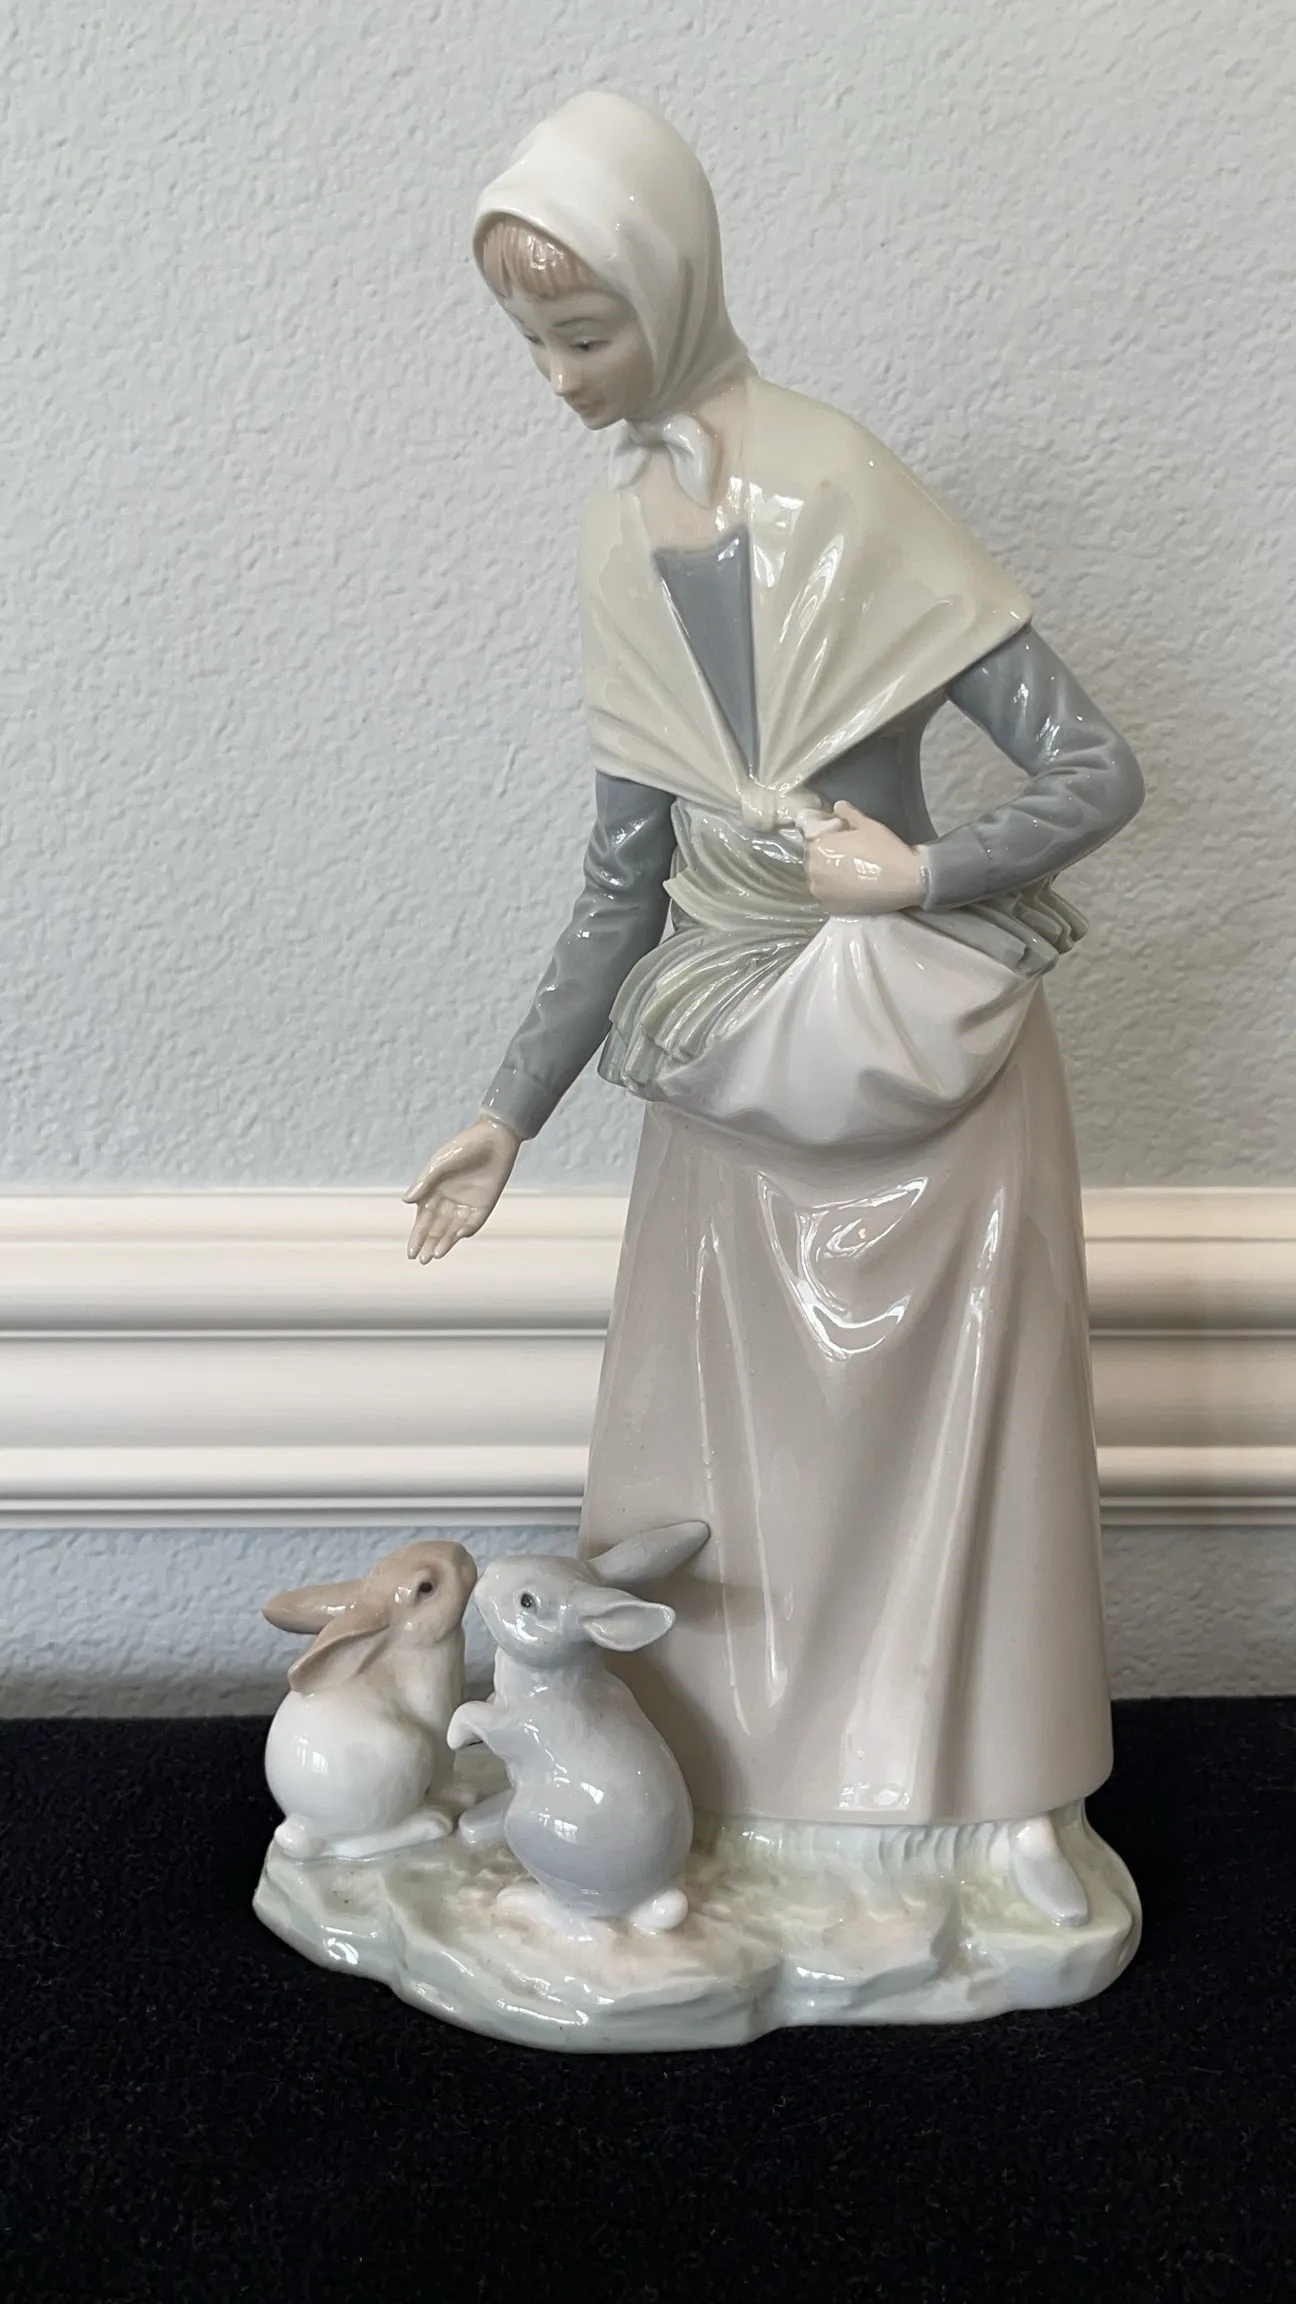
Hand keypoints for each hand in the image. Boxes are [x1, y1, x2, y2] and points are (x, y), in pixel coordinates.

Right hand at [403, 1116, 520, 1261]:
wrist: (495, 1137)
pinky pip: (473, 1223)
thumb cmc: (463, 1146)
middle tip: (422, 1260)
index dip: (417, 1236)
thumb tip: (407, 1202)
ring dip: (444, 1242)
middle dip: (428, 1244)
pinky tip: (456, 1238)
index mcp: (434, 1191)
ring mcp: (466, 1203)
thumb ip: (424, 1183)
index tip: (411, 1252)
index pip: (423, 1219)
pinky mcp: (484, 1204)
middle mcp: (448, 1200)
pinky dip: (465, 1231)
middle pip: (436, 1228)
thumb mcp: (439, 1163)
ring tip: (435, 1255)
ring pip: (452, 1229)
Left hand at [801, 800, 926, 915]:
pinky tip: (850, 888)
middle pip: (813, 862)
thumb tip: (838, 806)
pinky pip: (827, 897)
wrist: (907, 879)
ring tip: (848, 874)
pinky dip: (835, 892)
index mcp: (818, 848)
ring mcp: (821, 893)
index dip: (826, 839)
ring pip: (819, 881)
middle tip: (845, 857)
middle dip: (825, 858)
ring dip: (828, 876)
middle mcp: (813, 872)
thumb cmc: (886, 849)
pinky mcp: (831, 908)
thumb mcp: (868, 825)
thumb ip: (849, 814)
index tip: (840, 840)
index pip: (812, 840)